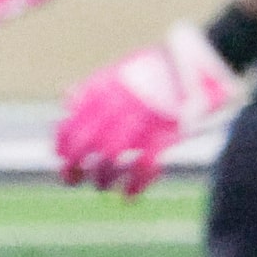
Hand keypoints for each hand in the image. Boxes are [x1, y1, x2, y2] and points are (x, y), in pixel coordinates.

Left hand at [53, 23, 240, 197]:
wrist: (196, 60)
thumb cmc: (158, 67)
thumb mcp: (120, 69)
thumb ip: (94, 85)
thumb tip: (67, 97)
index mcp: (104, 88)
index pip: (72, 121)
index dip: (62, 143)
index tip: (60, 157)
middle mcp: (118, 104)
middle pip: (85, 144)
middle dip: (73, 166)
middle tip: (70, 180)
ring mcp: (141, 119)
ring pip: (111, 159)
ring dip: (102, 178)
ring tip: (101, 186)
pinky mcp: (165, 134)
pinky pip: (144, 167)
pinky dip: (134, 186)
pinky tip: (129, 196)